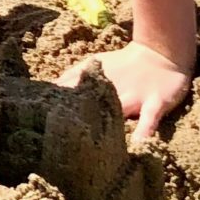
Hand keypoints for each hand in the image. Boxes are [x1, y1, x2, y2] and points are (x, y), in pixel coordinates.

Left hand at [59, 42, 192, 143]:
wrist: (160, 52)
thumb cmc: (124, 63)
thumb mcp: (95, 63)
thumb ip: (74, 76)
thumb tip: (50, 87)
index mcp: (95, 81)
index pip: (70, 93)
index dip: (55, 105)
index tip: (40, 118)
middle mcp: (112, 90)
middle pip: (90, 106)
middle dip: (75, 120)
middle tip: (60, 138)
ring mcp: (134, 97)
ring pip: (117, 112)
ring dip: (105, 126)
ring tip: (93, 147)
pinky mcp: (155, 102)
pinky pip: (149, 120)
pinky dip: (143, 132)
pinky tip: (136, 145)